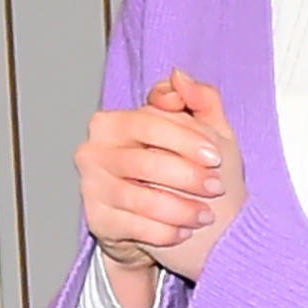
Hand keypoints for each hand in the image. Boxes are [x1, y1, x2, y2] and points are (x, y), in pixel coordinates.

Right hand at [75, 91, 226, 307]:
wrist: (166, 224)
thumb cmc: (186, 170)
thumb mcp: (203, 132)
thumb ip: (198, 99)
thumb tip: (179, 76)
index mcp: (115, 121)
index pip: (150, 122)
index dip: (186, 139)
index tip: (216, 156)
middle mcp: (94, 151)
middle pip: (145, 162)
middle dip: (187, 176)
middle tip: (216, 187)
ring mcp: (91, 187)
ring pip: (140, 198)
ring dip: (180, 209)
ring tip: (205, 215)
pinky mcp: (96, 220)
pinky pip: (133, 226)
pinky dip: (164, 231)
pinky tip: (184, 231)